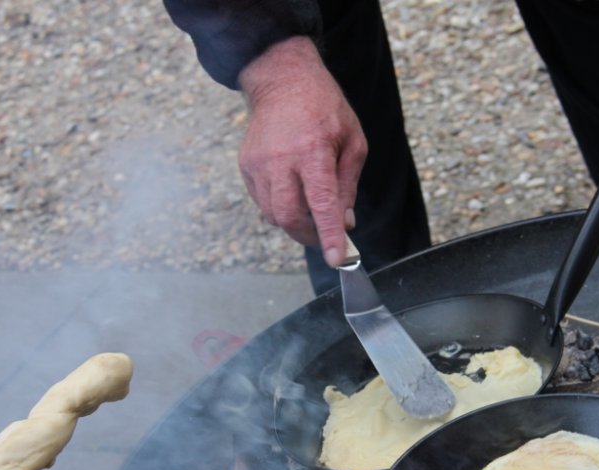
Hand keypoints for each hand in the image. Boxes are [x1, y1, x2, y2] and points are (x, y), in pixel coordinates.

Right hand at [238, 37, 366, 266]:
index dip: (328, 234)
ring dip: (295, 223)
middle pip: (289, 217)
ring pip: (273, 214)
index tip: (337, 258)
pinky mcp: (246, 165)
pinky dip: (280, 208)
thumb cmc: (325, 109)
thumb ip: (348, 185)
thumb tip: (345, 222)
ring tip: (311, 211)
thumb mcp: (352, 142)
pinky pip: (263, 202)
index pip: (320, 203)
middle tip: (325, 236)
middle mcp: (280, 159)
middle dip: (309, 236)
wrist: (283, 81)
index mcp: (312, 151)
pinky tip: (293, 192)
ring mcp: (258, 163)